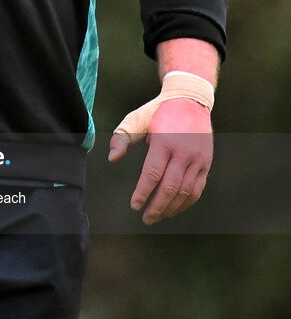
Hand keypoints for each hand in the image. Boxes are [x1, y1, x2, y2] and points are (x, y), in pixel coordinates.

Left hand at [108, 98, 213, 223]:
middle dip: (157, 207)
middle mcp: (183, 152)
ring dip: (171, 208)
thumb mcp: (136, 119)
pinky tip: (173, 208)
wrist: (189, 101)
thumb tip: (112, 158)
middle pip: (170, 188)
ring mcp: (197, 159)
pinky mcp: (206, 164)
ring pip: (185, 192)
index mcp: (164, 142)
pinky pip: (197, 189)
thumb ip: (122, 138)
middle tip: (145, 218)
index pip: (153, 174)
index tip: (134, 205)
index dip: (143, 193)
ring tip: (157, 216)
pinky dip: (185, 203)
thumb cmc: (157, 113)